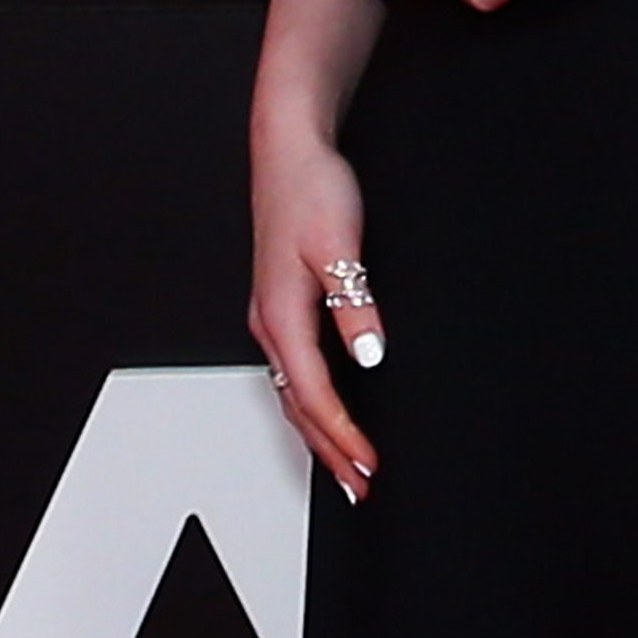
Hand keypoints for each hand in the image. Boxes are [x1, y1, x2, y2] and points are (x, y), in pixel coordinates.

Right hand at [250, 131, 379, 495]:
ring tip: (346, 468)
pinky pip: (293, 374)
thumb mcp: (339, 244)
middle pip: (297, 408)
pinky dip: (312, 407)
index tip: (368, 465)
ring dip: (319, 436)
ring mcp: (272, 317)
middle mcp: (270, 323)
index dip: (342, 435)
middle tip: (360, 488)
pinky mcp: (281, 307)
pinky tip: (328, 416)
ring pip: (291, 395)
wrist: (288, 150)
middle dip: (328, 453)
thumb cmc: (310, 189)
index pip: (313, 394)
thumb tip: (367, 355)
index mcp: (281, 314)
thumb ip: (354, 303)